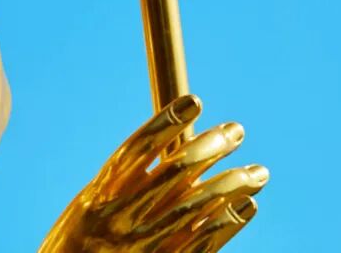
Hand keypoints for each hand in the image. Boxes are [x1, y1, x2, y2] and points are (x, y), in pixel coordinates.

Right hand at [40, 95, 267, 252]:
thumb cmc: (82, 246)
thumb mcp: (90, 209)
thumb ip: (125, 184)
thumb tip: (174, 147)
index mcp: (98, 196)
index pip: (137, 150)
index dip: (166, 123)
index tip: (195, 102)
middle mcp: (120, 219)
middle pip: (174, 173)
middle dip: (209, 148)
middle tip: (237, 130)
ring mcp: (142, 247)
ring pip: (196, 207)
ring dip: (231, 185)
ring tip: (259, 171)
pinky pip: (202, 244)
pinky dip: (228, 223)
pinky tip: (249, 205)